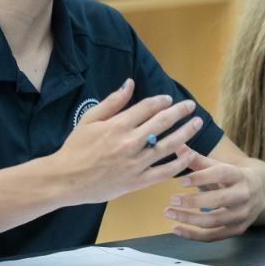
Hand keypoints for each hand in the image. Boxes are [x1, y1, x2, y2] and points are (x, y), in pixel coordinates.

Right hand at [56, 79, 202, 204]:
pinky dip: (178, 162)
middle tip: (191, 106)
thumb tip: (129, 84)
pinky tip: (189, 154)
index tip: (169, 99)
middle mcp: (131, 142)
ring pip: (168, 146)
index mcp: (118, 124)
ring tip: (196, 124)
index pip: (147, 107)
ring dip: (186, 133)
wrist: (67, 179)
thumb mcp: (90, 119)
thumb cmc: (76, 147)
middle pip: (162, 123)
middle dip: (179, 112)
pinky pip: (164, 171)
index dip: (161, 101)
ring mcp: (136, 163)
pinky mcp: (138, 182)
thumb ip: (112, 102)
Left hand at [165, 145, 264, 240]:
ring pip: (214, 221)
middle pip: (218, 200)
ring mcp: (241, 215)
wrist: (260, 191)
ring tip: (169, 213)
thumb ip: (197, 159)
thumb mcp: (218, 166)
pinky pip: (213, 236)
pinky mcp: (237, 230)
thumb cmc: (231, 176)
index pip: (220, 175)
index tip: (181, 181)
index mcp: (238, 175)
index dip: (201, 178)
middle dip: (194, 201)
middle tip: (172, 199)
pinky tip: (176, 229)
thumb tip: (177, 147)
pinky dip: (193, 235)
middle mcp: (243, 196)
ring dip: (189, 219)